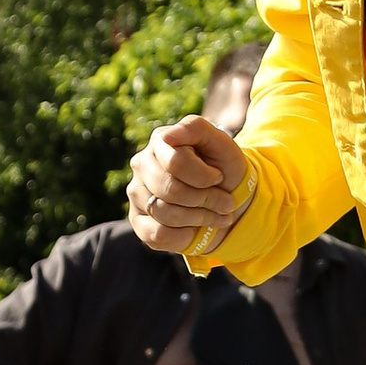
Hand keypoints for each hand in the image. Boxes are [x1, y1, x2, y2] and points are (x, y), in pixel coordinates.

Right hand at [127, 111, 249, 252]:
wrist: (229, 199)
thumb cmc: (223, 168)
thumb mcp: (221, 144)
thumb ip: (195, 129)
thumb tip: (167, 136)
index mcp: (161, 141)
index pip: (176, 163)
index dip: (205, 177)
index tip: (218, 177)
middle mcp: (142, 164)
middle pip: (170, 190)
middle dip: (205, 199)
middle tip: (225, 202)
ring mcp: (136, 193)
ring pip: (164, 213)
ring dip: (200, 218)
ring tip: (216, 214)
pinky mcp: (138, 221)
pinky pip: (157, 234)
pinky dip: (184, 235)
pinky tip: (195, 228)